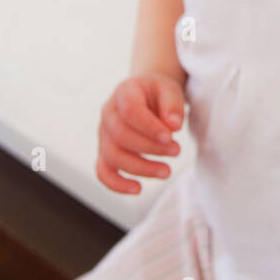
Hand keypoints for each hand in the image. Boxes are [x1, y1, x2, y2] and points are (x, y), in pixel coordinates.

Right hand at [96, 72, 185, 194]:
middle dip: (150, 148)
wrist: (145, 94)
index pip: (130, 111)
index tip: (171, 136)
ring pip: (113, 156)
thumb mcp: (170, 90)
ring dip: (140, 168)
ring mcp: (104, 134)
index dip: (149, 127)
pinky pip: (103, 171)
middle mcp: (108, 113)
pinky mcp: (105, 151)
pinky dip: (116, 184)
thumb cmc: (158, 93)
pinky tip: (138, 189)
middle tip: (177, 151)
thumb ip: (173, 106)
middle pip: (121, 136)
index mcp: (124, 93)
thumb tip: (174, 126)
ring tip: (166, 171)